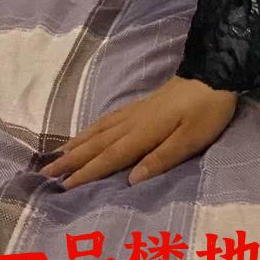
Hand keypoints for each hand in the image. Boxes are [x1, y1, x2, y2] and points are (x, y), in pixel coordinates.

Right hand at [37, 75, 238, 189]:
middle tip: (44, 173)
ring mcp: (136, 110)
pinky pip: (108, 119)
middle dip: (71, 159)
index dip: (87, 172)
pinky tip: (88, 132)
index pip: (110, 156)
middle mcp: (134, 120)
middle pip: (97, 142)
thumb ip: (162, 159)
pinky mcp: (142, 105)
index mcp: (144, 132)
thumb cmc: (207, 110)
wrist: (215, 72)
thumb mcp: (192, 138)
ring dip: (78, 143)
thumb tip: (131, 181)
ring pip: (100, 129)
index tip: (63, 186)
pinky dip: (92, 128)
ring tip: (57, 155)